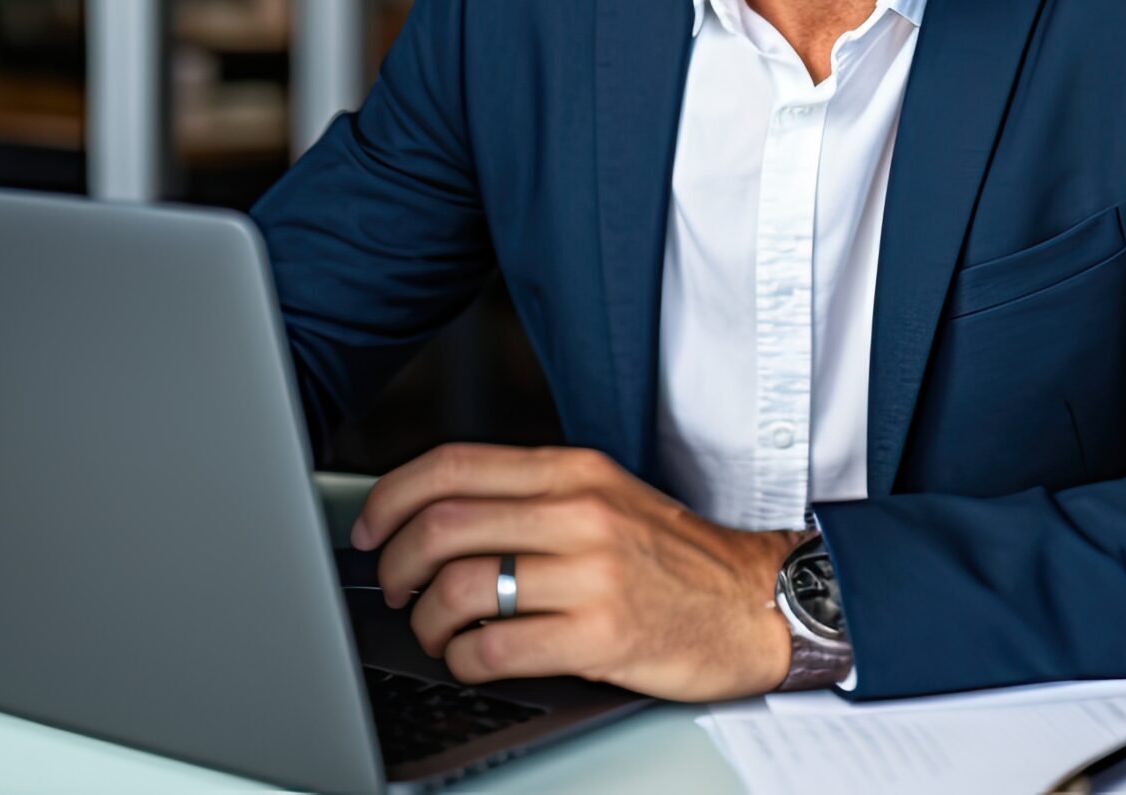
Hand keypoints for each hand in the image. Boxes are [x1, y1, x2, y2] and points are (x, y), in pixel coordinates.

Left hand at [350, 442, 803, 700]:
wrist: (755, 602)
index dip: (390, 498)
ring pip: (462, 588)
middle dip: (396, 564)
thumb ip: (531, 498)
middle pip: (444, 525)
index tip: (369, 529)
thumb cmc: (674, 559)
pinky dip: (465, 660)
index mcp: (574, 470)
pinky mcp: (604, 633)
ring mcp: (593, 573)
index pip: (453, 465)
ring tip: (438, 632)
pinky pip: (497, 648)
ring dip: (428, 620)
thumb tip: (435, 518)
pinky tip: (473, 660)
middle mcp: (581, 512)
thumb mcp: (606, 499)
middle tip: (396, 588)